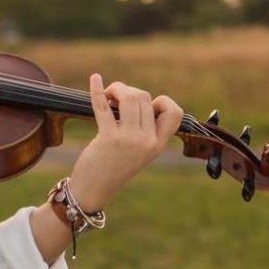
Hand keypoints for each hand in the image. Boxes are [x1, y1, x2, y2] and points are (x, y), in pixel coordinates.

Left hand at [68, 73, 183, 211]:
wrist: (94, 189)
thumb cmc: (113, 166)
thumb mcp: (138, 151)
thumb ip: (143, 129)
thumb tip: (134, 96)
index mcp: (158, 144)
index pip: (175, 112)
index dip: (161, 101)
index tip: (143, 108)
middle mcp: (147, 141)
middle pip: (145, 97)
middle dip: (128, 91)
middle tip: (114, 98)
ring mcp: (129, 139)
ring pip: (129, 96)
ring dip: (116, 89)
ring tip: (106, 96)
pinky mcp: (108, 138)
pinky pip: (103, 106)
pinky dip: (97, 89)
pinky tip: (94, 79)